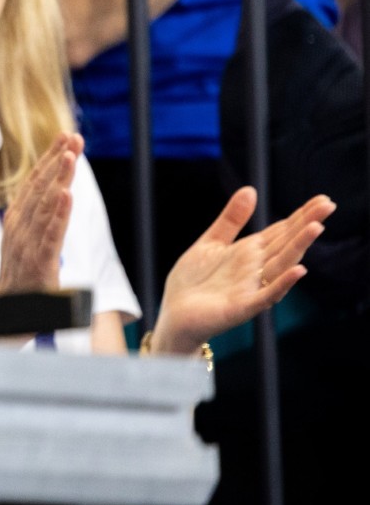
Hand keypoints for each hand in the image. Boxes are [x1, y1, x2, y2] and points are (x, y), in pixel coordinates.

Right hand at [0, 133, 79, 294]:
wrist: (6, 315)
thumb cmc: (19, 280)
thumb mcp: (22, 244)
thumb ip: (32, 221)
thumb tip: (40, 197)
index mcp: (18, 221)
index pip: (34, 183)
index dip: (50, 159)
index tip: (65, 138)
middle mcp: (20, 227)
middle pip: (40, 188)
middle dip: (58, 159)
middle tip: (73, 136)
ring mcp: (28, 244)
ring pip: (46, 206)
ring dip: (59, 178)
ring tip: (71, 155)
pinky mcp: (39, 263)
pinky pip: (51, 235)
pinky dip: (59, 213)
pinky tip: (67, 195)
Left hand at [151, 188, 334, 354]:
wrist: (175, 315)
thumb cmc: (194, 281)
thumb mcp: (211, 242)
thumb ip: (231, 219)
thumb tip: (250, 189)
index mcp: (250, 253)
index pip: (281, 230)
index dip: (301, 215)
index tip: (323, 199)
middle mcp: (256, 269)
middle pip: (286, 243)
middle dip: (307, 225)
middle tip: (329, 205)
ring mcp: (252, 288)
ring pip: (281, 265)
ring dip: (298, 247)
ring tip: (316, 227)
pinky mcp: (242, 307)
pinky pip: (266, 295)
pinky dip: (282, 283)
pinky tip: (298, 270)